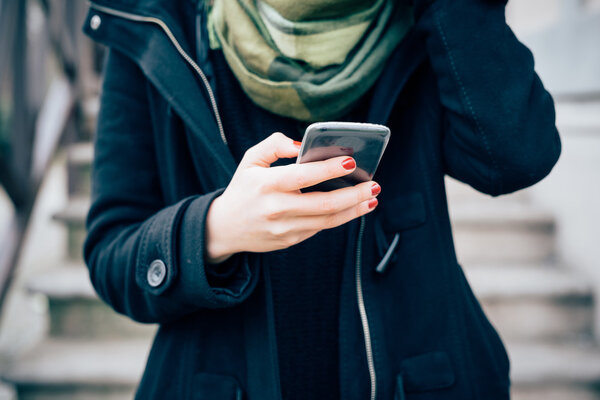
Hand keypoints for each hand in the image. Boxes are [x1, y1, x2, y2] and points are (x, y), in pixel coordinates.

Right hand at [205, 132, 380, 262]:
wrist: (224, 228)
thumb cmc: (243, 188)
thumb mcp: (250, 160)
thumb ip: (274, 145)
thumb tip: (302, 145)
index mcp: (266, 184)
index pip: (304, 176)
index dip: (329, 169)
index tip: (351, 161)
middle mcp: (276, 208)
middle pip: (323, 204)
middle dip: (353, 194)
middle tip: (374, 184)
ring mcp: (284, 228)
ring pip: (327, 220)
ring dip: (354, 209)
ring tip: (372, 198)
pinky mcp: (289, 241)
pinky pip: (320, 228)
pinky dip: (340, 218)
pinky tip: (354, 208)